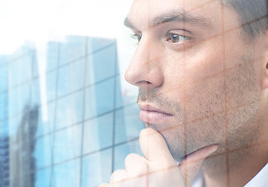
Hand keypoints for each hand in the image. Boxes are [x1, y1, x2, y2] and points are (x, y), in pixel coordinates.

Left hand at [98, 128, 216, 186]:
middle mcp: (142, 172)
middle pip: (132, 158)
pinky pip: (106, 185)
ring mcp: (122, 182)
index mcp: (164, 168)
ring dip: (125, 186)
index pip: (148, 135)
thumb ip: (192, 164)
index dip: (150, 144)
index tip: (153, 153)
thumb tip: (212, 145)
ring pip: (119, 173)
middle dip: (138, 173)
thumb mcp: (182, 186)